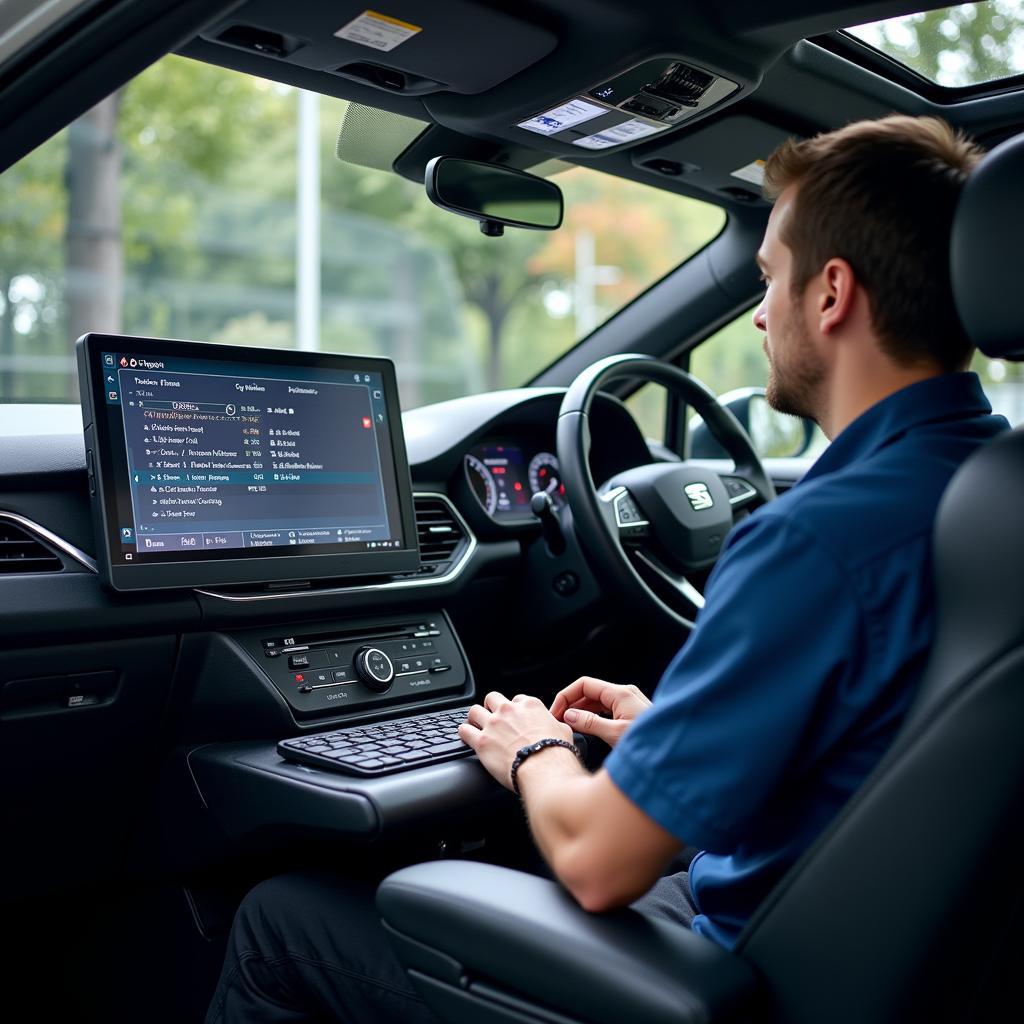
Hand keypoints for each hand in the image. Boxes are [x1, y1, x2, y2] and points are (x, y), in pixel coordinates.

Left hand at [458, 691, 573, 790]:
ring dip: (475, 718)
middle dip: (491, 708)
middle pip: (492, 699)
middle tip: (493, 719)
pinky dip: (464, 733)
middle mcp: (509, 710)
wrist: (543, 768)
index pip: (516, 700)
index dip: (514, 710)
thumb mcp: (564, 731)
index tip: (514, 719)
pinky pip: (464, 730)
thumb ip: (555, 724)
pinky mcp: (481, 741)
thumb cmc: (555, 752)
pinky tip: (467, 737)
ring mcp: (493, 724)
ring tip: (476, 726)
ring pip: (474, 711)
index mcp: (529, 705)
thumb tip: (556, 727)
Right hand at [549, 676, 651, 746]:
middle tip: (558, 722)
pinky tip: (586, 727)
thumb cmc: (649, 745)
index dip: (566, 696)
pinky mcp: (631, 713)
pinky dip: (593, 715)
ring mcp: (629, 702)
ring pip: (597, 701)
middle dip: (572, 704)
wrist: (675, 755)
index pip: (584, 684)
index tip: (555, 713)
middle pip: (590, 691)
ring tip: (568, 726)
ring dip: (581, 710)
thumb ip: (590, 723)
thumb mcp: (615, 734)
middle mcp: (625, 693)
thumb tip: (569, 715)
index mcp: (620, 693)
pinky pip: (606, 709)